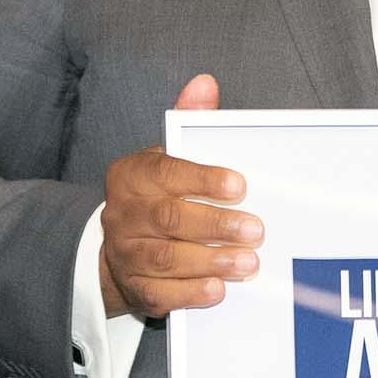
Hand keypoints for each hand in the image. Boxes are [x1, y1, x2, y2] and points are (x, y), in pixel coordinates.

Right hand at [97, 74, 263, 318]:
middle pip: (169, 219)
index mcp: (131, 175)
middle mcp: (123, 213)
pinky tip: (218, 289)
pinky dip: (190, 292)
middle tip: (256, 231)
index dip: (203, 179)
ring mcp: (126, 254)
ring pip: (166, 258)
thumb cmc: (159, 196)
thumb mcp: (170, 156)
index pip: (166, 173)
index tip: (239, 186)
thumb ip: (189, 121)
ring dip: (210, 260)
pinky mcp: (135, 288)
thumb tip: (205, 84)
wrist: (121, 249)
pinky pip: (161, 293)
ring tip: (248, 262)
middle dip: (215, 224)